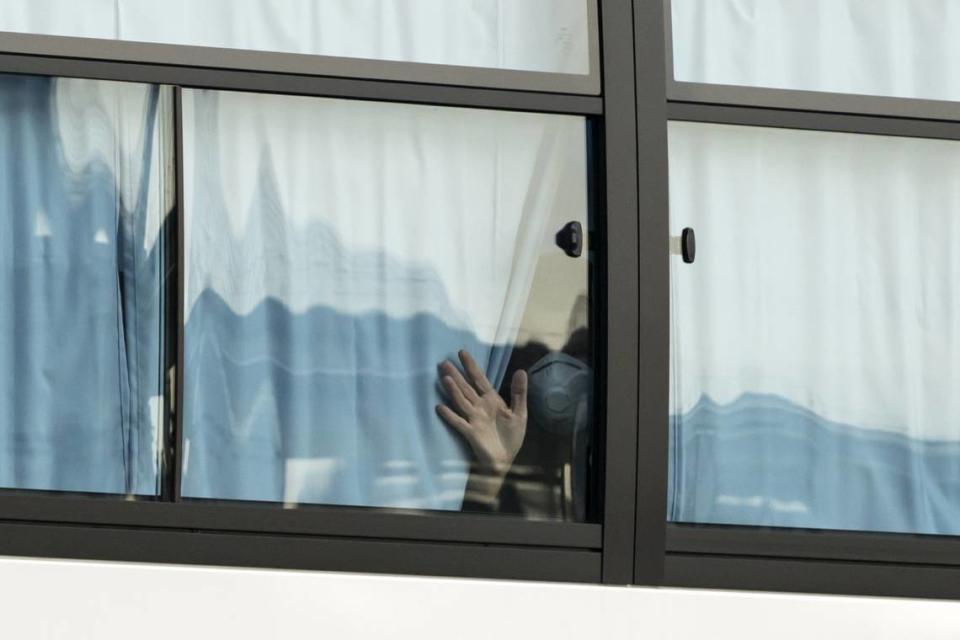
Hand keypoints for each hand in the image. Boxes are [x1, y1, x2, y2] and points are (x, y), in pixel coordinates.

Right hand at [436, 350, 527, 503]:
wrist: (505, 460)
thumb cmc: (511, 437)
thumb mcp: (519, 413)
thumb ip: (519, 393)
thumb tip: (521, 370)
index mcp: (491, 400)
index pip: (479, 379)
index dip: (471, 366)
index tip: (461, 352)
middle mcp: (479, 407)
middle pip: (466, 388)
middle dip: (456, 375)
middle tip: (443, 362)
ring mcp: (473, 419)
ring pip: (461, 401)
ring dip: (453, 390)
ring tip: (445, 378)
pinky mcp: (470, 433)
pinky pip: (458, 423)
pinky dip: (449, 415)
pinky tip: (440, 407)